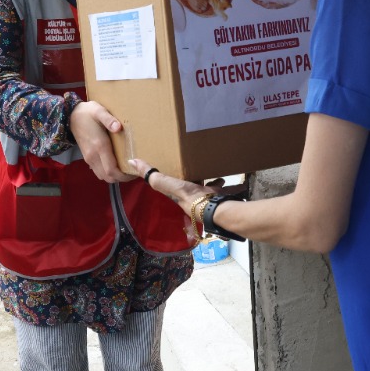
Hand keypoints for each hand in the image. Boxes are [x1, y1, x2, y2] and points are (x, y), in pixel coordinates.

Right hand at [70, 101, 135, 182]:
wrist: (71, 116)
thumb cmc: (88, 112)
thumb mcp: (99, 111)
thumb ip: (108, 119)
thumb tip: (118, 127)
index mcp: (99, 146)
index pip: (112, 170)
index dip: (124, 175)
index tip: (135, 171)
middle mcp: (93, 156)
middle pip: (108, 177)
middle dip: (122, 178)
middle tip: (134, 171)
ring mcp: (89, 158)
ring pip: (103, 176)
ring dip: (115, 177)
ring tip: (126, 169)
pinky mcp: (87, 158)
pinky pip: (99, 172)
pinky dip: (108, 173)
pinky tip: (116, 165)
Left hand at [129, 160, 244, 215]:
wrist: (216, 209)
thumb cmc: (191, 198)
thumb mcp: (168, 184)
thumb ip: (152, 174)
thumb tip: (132, 161)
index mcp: (181, 195)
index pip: (175, 186)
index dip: (173, 178)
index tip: (174, 167)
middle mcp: (195, 199)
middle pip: (193, 187)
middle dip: (195, 178)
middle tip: (197, 167)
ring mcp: (210, 200)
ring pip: (210, 188)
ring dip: (212, 182)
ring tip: (216, 171)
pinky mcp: (223, 198)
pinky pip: (227, 190)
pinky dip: (231, 186)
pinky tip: (237, 179)